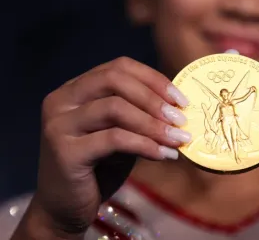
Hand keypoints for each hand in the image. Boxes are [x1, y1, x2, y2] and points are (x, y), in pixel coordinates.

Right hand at [21, 57, 190, 235]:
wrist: (65, 208)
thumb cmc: (98, 168)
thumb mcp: (121, 133)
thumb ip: (139, 115)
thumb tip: (179, 108)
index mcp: (75, 89)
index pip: (119, 67)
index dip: (154, 79)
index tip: (182, 100)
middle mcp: (62, 100)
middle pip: (114, 80)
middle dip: (154, 98)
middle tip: (181, 119)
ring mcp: (59, 124)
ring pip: (115, 108)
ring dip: (153, 124)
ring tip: (178, 139)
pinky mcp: (64, 151)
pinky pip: (114, 139)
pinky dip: (145, 144)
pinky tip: (165, 155)